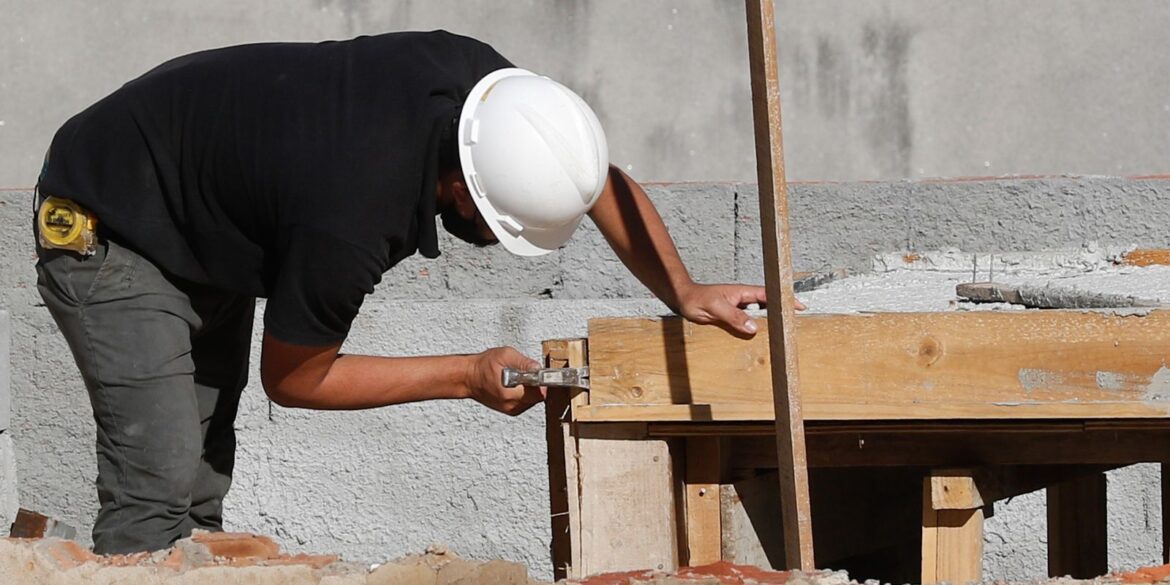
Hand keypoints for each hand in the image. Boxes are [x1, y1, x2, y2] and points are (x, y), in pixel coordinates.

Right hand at [466, 347, 545, 415]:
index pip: (539, 393)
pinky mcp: (511, 410)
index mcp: (510, 394)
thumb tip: (538, 368)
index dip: (543, 382)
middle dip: (536, 384)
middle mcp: (511, 405)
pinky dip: (525, 392)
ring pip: (533, 399)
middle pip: (538, 396)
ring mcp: (511, 409)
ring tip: (518, 378)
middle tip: (526, 373)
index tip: (541, 374)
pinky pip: (526, 401)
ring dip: (531, 388)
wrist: (468, 377)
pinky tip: (516, 384)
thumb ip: (524, 362)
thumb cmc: (482, 366)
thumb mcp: (505, 355)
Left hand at [676, 283, 806, 336]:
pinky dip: (756, 328)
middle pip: (768, 305)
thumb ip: (734, 316)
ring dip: (770, 322)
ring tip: (784, 333)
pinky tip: (761, 338)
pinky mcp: (733, 316)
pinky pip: (748, 322)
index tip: (800, 306)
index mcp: (743, 292)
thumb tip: (754, 327)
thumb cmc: (697, 299)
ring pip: (759, 315)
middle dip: (782, 312)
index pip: (769, 295)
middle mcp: (743, 299)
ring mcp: (739, 308)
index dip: (784, 300)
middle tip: (796, 323)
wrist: (683, 300)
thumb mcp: (715, 308)